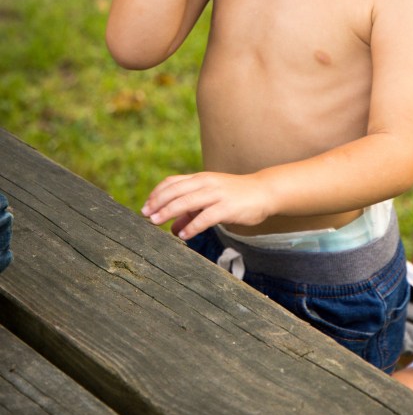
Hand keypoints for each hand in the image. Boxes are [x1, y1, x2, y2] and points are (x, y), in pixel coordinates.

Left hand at [142, 171, 272, 239]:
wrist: (263, 192)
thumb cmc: (235, 196)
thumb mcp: (210, 200)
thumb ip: (191, 213)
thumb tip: (173, 229)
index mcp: (200, 178)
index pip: (172, 182)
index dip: (157, 194)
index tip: (146, 207)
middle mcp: (206, 183)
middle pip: (175, 191)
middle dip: (158, 203)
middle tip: (146, 216)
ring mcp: (216, 194)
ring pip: (186, 202)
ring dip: (168, 212)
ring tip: (156, 223)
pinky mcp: (227, 207)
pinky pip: (205, 217)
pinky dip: (192, 226)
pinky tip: (184, 235)